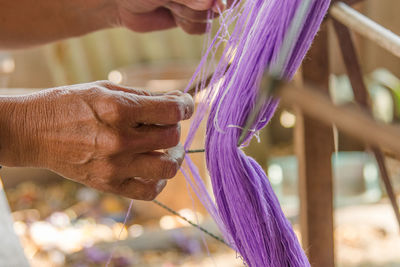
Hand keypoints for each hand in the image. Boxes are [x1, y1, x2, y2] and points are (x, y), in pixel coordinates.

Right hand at [0, 81, 193, 199]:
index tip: (185, 104)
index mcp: (118, 109)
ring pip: (167, 167)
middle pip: (171, 137)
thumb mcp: (105, 89)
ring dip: (175, 155)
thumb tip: (178, 101)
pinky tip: (155, 169)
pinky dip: (159, 181)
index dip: (186, 105)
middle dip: (175, 126)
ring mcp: (114, 166)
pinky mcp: (108, 184)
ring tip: (169, 149)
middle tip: (166, 122)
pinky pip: (148, 191)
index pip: (171, 111)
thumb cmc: (69, 104)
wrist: (33, 132)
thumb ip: (144, 96)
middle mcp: (118, 140)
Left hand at [115, 0, 227, 33]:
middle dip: (197, 6)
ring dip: (187, 14)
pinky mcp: (194, 18)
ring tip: (168, 4)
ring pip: (210, 15)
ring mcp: (201, 1)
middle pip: (221, 1)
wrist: (122, 3)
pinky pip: (202, 28)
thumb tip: (211, 3)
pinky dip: (187, 25)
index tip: (216, 3)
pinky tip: (173, 16)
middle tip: (173, 1)